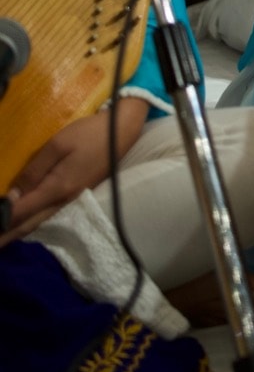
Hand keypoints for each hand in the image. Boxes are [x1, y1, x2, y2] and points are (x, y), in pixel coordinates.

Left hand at [0, 99, 148, 246]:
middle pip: (30, 224)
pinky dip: (33, 224)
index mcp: (57, 188)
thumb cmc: (89, 134)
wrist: (122, 131)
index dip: (3, 219)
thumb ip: (34, 170)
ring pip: (40, 223)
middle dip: (8, 237)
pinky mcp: (77, 194)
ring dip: (19, 233)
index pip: (22, 211)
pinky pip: (49, 216)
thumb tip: (13, 196)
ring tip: (4, 240)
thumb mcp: (58, 145)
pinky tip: (27, 224)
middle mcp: (64, 200)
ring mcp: (72, 199)